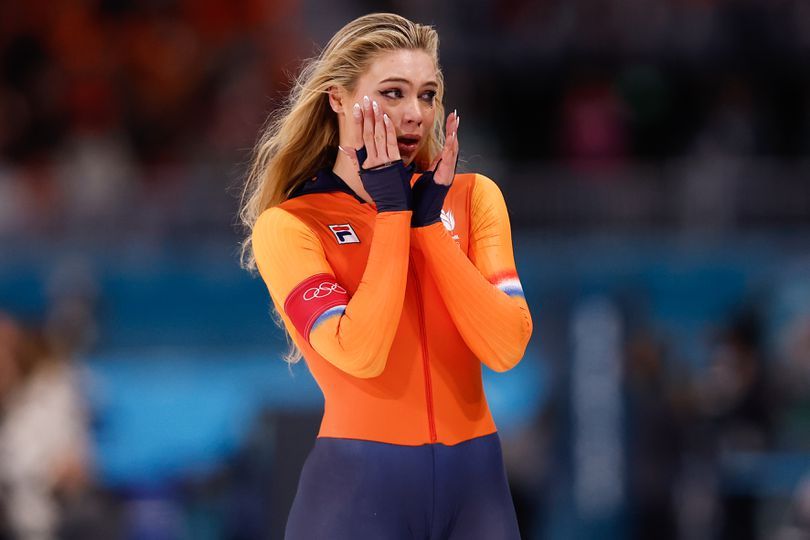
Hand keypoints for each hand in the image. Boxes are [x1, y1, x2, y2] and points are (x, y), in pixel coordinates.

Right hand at [338, 96, 410, 212]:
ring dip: (376, 119)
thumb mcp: (364, 176)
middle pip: (367, 134)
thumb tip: (344, 147)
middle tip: (366, 100)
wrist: (392, 204)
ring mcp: (383, 161)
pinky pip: (391, 143)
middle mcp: (372, 160)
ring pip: (378, 136)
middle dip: (366, 116)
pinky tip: (386, 118)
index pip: (358, 138)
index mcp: (364, 163)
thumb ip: (356, 160)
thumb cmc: (379, 191)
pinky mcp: (395, 162)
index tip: (356, 108)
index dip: (357, 123)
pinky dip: (388, 130)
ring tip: (374, 104)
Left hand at [411, 109, 459, 226]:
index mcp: (440, 168)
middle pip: (452, 145)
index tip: (450, 118)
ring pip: (452, 151)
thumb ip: (429, 166)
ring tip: (456, 121)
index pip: (446, 146)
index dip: (449, 132)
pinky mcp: (444, 179)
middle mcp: (446, 170)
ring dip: (454, 135)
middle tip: (456, 114)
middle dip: (454, 129)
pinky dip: (451, 150)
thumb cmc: (420, 199)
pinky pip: (448, 162)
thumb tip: (431, 157)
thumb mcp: (424, 177)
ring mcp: (446, 174)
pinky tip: (452, 139)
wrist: (422, 216)